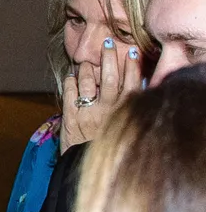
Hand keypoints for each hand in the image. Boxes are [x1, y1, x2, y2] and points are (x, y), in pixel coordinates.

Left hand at [60, 38, 142, 152]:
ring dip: (88, 69)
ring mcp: (88, 113)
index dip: (132, 66)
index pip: (132, 83)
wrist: (87, 168)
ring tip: (86, 62)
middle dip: (110, 57)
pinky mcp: (70, 118)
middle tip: (108, 43)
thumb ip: (131, 107)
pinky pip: (69, 94)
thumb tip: (141, 86)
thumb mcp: (124, 127)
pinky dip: (71, 83)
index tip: (132, 52)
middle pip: (110, 77)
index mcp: (124, 112)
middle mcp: (107, 110)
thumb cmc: (108, 147)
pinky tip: (71, 77)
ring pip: (89, 82)